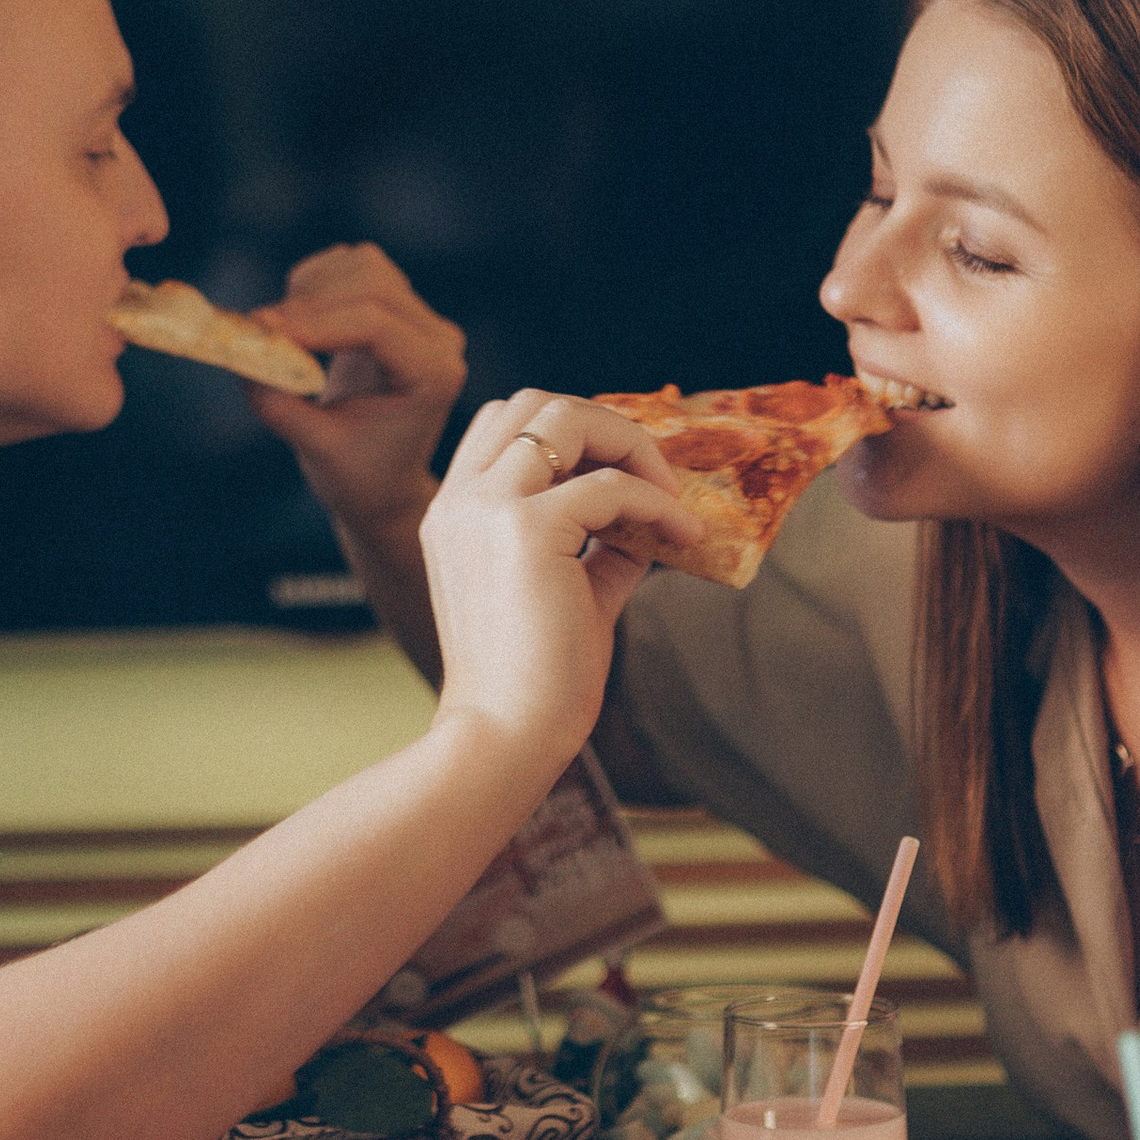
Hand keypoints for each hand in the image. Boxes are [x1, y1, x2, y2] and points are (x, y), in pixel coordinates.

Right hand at [248, 245, 469, 541]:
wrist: (382, 484)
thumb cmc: (357, 476)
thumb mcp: (316, 449)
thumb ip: (278, 403)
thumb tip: (240, 353)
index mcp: (434, 375)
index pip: (376, 323)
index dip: (315, 321)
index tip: (262, 330)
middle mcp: (437, 338)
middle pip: (371, 281)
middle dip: (308, 301)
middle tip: (257, 329)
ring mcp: (421, 318)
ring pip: (362, 265)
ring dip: (310, 288)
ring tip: (275, 330)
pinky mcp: (396, 306)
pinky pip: (352, 268)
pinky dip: (315, 284)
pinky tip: (296, 321)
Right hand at [418, 391, 699, 766]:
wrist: (506, 737)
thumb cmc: (534, 683)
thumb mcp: (569, 593)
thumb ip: (599, 547)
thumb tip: (649, 518)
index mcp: (454, 513)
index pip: (508, 426)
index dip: (575, 434)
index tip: (626, 477)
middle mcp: (460, 500)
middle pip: (534, 402)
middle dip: (606, 425)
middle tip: (656, 476)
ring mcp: (485, 508)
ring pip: (564, 417)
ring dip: (629, 445)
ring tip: (670, 496)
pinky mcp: (523, 530)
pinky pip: (610, 487)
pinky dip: (657, 504)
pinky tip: (685, 538)